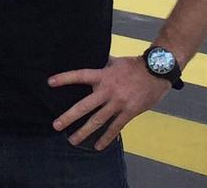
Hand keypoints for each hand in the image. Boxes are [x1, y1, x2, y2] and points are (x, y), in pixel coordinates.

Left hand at [48, 56, 170, 149]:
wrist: (156, 71)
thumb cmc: (135, 65)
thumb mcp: (116, 61)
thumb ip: (104, 64)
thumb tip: (94, 59)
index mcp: (103, 75)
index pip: (80, 76)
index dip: (65, 78)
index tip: (50, 82)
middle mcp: (108, 90)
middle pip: (85, 105)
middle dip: (69, 116)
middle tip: (57, 125)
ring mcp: (118, 103)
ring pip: (97, 120)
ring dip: (84, 131)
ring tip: (72, 140)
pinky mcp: (129, 112)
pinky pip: (115, 128)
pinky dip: (106, 138)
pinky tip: (98, 146)